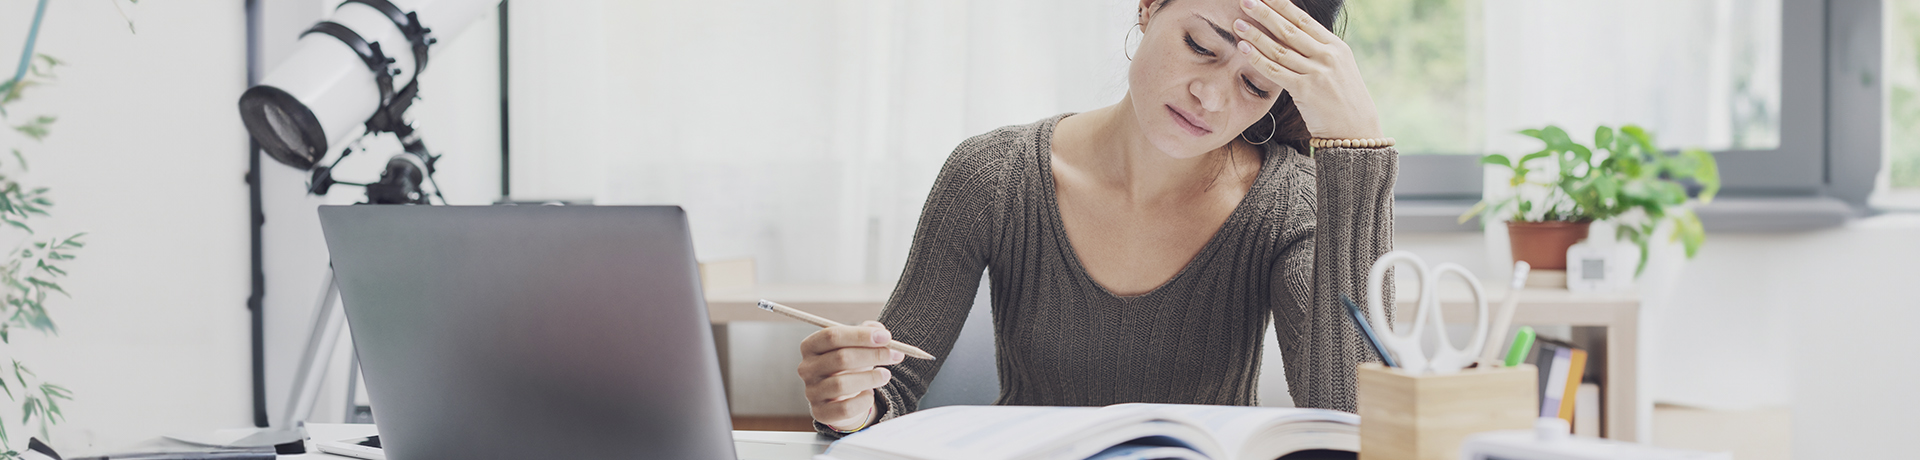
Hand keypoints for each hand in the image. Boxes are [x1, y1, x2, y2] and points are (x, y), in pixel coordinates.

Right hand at [798, 320, 903, 429]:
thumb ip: (867, 333)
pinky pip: (844, 408)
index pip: (832, 336)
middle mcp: (806, 368)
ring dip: (870, 378)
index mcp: (810, 346)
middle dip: (873, 355)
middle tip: (895, 354)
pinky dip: (863, 401)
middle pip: (840, 358)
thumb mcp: (855, 346)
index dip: (861, 335)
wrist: (841, 397)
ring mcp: (811, 392)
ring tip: (886, 375)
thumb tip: (880, 331)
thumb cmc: (848, 366)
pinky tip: (870, 394)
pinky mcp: (820, 412)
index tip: (886, 337)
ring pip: (842, 384)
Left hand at [1234, 0, 1383, 139]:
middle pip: (1289, 30)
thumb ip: (1318, 51)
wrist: (1355, 130)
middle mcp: (1327, 56)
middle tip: (1246, 0)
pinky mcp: (1305, 90)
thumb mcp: (1338, 68)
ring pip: (1279, 49)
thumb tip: (1291, 34)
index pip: (1304, 20)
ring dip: (1256, 34)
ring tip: (1238, 23)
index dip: (1282, 5)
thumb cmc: (1342, 99)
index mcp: (1336, 46)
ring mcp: (1317, 73)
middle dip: (1265, 13)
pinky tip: (1244, 48)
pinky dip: (1258, 58)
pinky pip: (1276, 71)